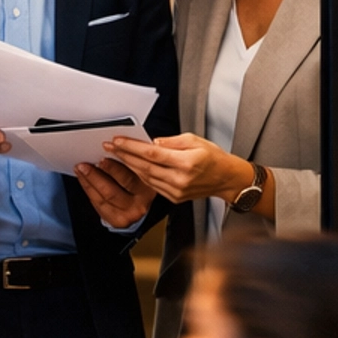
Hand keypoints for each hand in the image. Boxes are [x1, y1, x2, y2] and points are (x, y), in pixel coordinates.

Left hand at [74, 154, 154, 229]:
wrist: (134, 209)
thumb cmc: (135, 185)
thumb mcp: (139, 173)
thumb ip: (132, 162)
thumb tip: (112, 146)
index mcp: (150, 186)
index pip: (136, 171)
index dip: (122, 158)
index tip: (108, 147)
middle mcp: (142, 202)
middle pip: (122, 183)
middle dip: (106, 170)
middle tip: (90, 162)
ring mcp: (129, 213)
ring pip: (106, 195)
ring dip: (90, 179)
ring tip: (81, 168)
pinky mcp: (116, 220)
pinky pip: (99, 203)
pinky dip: (88, 189)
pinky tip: (82, 179)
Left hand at [103, 132, 260, 209]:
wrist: (227, 179)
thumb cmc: (214, 158)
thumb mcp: (195, 140)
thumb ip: (172, 141)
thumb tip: (152, 142)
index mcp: (187, 162)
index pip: (152, 153)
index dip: (132, 147)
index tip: (118, 140)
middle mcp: (180, 179)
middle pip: (145, 166)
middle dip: (124, 155)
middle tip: (110, 146)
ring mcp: (176, 191)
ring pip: (146, 177)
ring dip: (129, 166)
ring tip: (117, 155)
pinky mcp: (174, 198)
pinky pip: (152, 185)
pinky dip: (140, 175)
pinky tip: (132, 167)